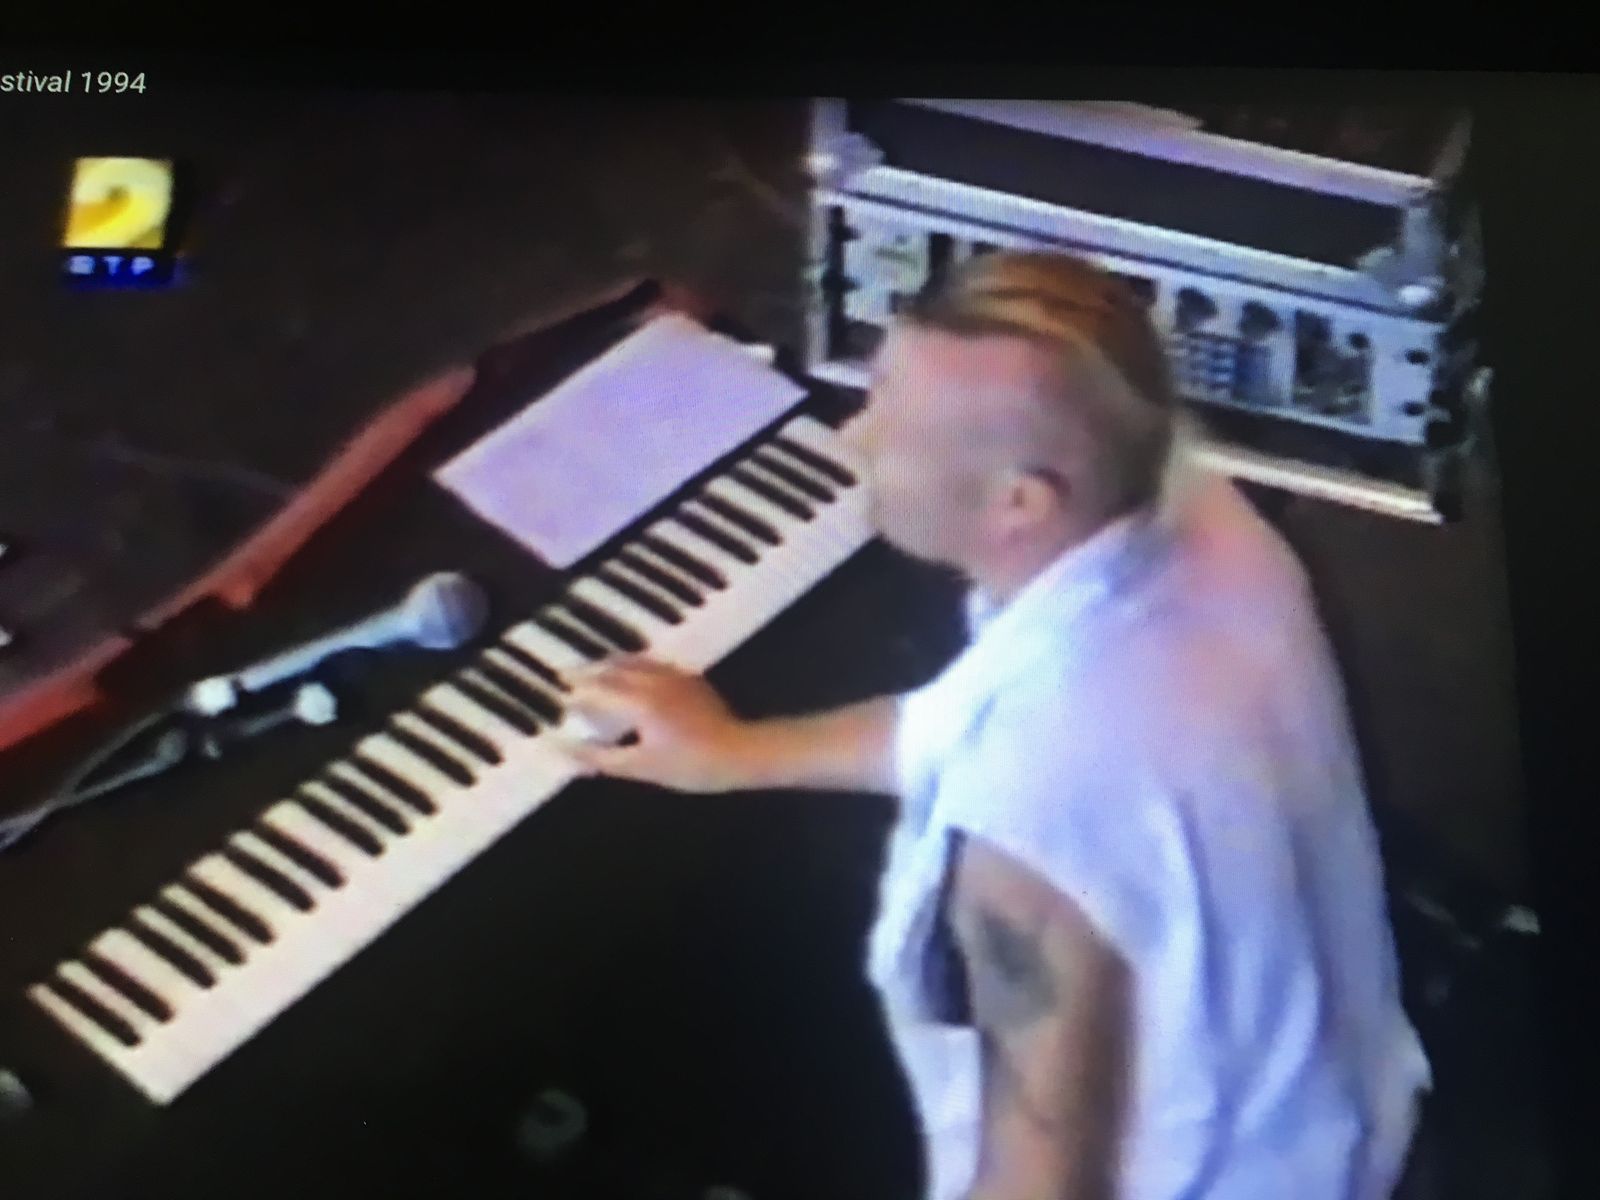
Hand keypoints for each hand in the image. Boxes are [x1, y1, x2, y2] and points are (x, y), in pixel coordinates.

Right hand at [556, 656, 752, 791]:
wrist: (741, 752)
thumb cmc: (690, 765)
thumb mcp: (640, 767)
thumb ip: (599, 758)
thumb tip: (563, 751)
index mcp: (638, 701)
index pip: (597, 689)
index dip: (577, 692)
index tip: (561, 695)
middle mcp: (653, 681)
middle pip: (613, 667)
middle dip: (589, 670)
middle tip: (568, 673)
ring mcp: (674, 677)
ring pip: (634, 660)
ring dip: (610, 662)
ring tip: (596, 667)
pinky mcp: (690, 679)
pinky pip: (653, 663)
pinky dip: (634, 663)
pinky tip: (637, 670)